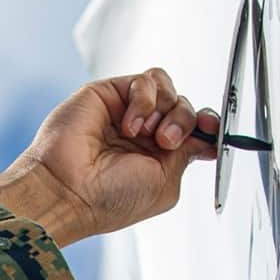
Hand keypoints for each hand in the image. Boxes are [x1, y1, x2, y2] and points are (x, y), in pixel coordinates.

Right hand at [0, 68, 217, 245]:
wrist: (67, 192)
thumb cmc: (106, 199)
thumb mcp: (164, 185)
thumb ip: (188, 156)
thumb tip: (207, 138)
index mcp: (152, 160)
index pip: (190, 129)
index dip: (206, 125)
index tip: (211, 130)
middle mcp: (138, 136)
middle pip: (183, 107)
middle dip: (184, 122)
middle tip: (165, 142)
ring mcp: (122, 115)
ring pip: (167, 88)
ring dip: (165, 110)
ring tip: (146, 134)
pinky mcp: (107, 94)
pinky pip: (146, 80)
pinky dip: (145, 99)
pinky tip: (129, 124)